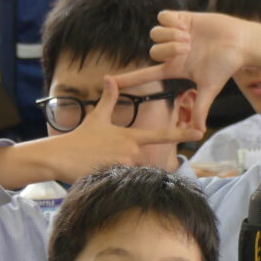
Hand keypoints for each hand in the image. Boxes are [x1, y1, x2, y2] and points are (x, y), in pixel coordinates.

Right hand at [0, 76, 202, 188]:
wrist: (60, 156)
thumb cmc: (80, 138)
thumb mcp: (96, 117)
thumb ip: (108, 99)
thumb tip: (110, 78)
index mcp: (131, 136)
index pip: (161, 134)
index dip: (181, 132)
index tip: (200, 131)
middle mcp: (131, 151)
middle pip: (143, 162)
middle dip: (130, 164)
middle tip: (108, 160)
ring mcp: (123, 165)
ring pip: (131, 173)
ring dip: (120, 172)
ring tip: (99, 166)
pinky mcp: (113, 178)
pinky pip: (121, 183)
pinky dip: (112, 180)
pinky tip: (96, 174)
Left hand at [114, 11, 260, 126]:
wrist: (239, 41)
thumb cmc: (226, 65)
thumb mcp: (209, 88)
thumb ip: (200, 108)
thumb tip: (199, 132)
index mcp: (173, 69)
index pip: (144, 75)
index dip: (127, 79)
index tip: (108, 82)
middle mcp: (171, 53)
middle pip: (152, 51)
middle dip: (169, 50)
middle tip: (188, 49)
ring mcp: (174, 35)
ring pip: (155, 34)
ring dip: (171, 36)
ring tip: (189, 37)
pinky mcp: (180, 18)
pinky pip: (162, 17)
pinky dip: (173, 21)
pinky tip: (187, 25)